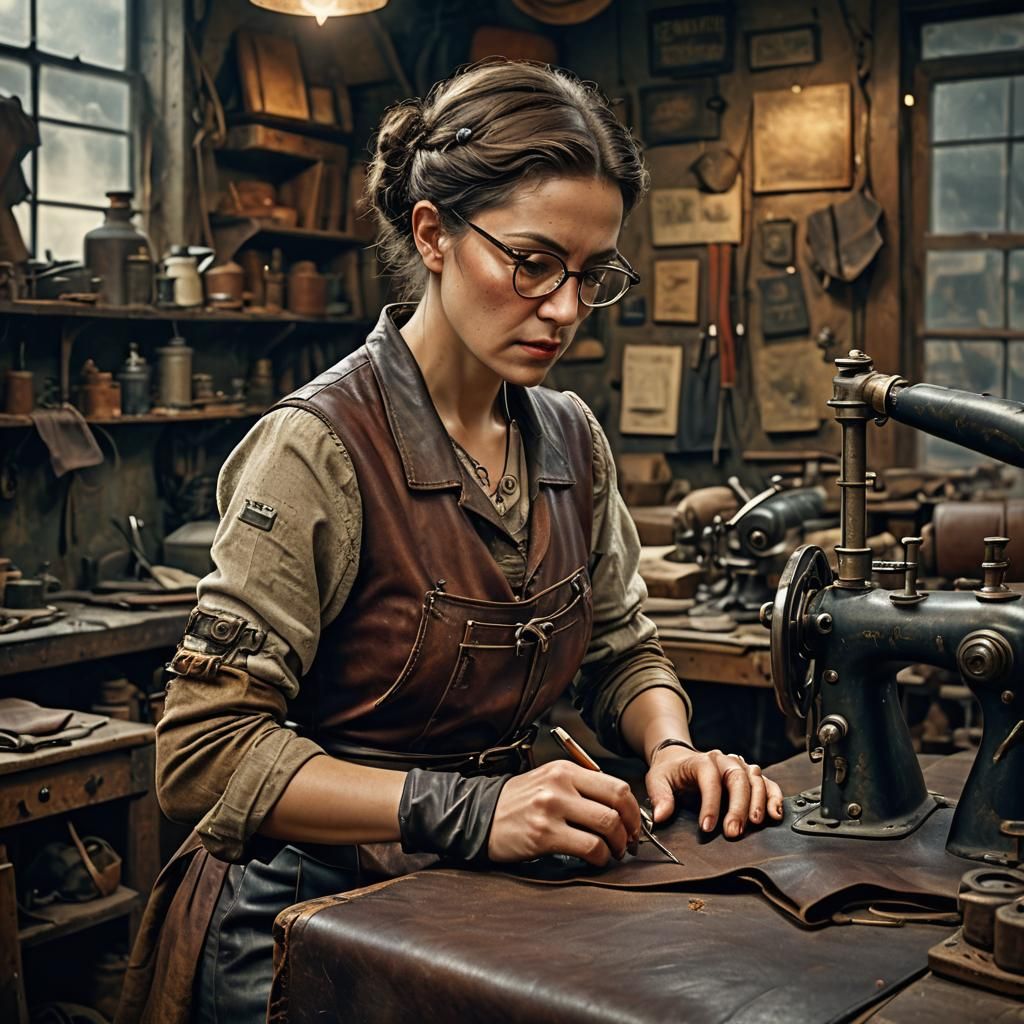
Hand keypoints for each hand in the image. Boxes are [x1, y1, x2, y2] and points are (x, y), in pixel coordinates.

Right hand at [487, 760, 641, 865]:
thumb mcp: (549, 782)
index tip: (634, 825)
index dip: (633, 810)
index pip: (616, 785)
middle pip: (617, 803)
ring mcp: (552, 808)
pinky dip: (600, 857)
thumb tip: (619, 809)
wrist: (480, 816)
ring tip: (613, 853)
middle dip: (631, 828)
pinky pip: (589, 847)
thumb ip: (581, 788)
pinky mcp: (544, 834)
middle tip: (629, 842)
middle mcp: (560, 784)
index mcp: (565, 769)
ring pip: (607, 825)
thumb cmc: (520, 803)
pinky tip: (595, 860)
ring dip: (618, 845)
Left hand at [646, 746, 783, 837]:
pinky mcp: (749, 777)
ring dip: (758, 803)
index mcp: (701, 760)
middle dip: (738, 807)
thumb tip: (661, 816)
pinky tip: (774, 814)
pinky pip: (767, 784)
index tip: (706, 827)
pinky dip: (774, 798)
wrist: (679, 759)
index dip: (710, 804)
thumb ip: (659, 797)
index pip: (710, 779)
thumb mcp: (657, 779)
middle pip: (737, 779)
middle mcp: (724, 760)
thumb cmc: (670, 771)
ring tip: (755, 824)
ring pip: (756, 780)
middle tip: (733, 832)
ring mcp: (739, 767)